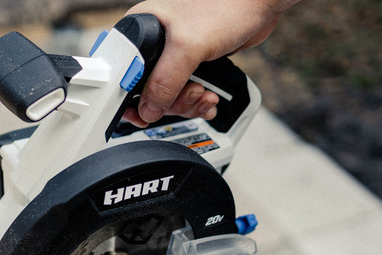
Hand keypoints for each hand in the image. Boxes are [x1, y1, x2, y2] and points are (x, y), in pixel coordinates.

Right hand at [124, 0, 296, 126]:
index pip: (122, 74)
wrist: (259, 3)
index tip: (142, 115)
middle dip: (171, 102)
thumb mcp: (188, 46)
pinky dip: (197, 103)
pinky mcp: (191, 64)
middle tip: (190, 95)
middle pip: (146, 92)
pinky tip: (208, 98)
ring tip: (205, 96)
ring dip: (188, 104)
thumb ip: (165, 81)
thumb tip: (148, 109)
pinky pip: (184, 94)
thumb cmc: (226, 5)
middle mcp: (153, 44)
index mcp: (140, 30)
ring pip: (167, 97)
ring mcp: (172, 56)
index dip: (129, 99)